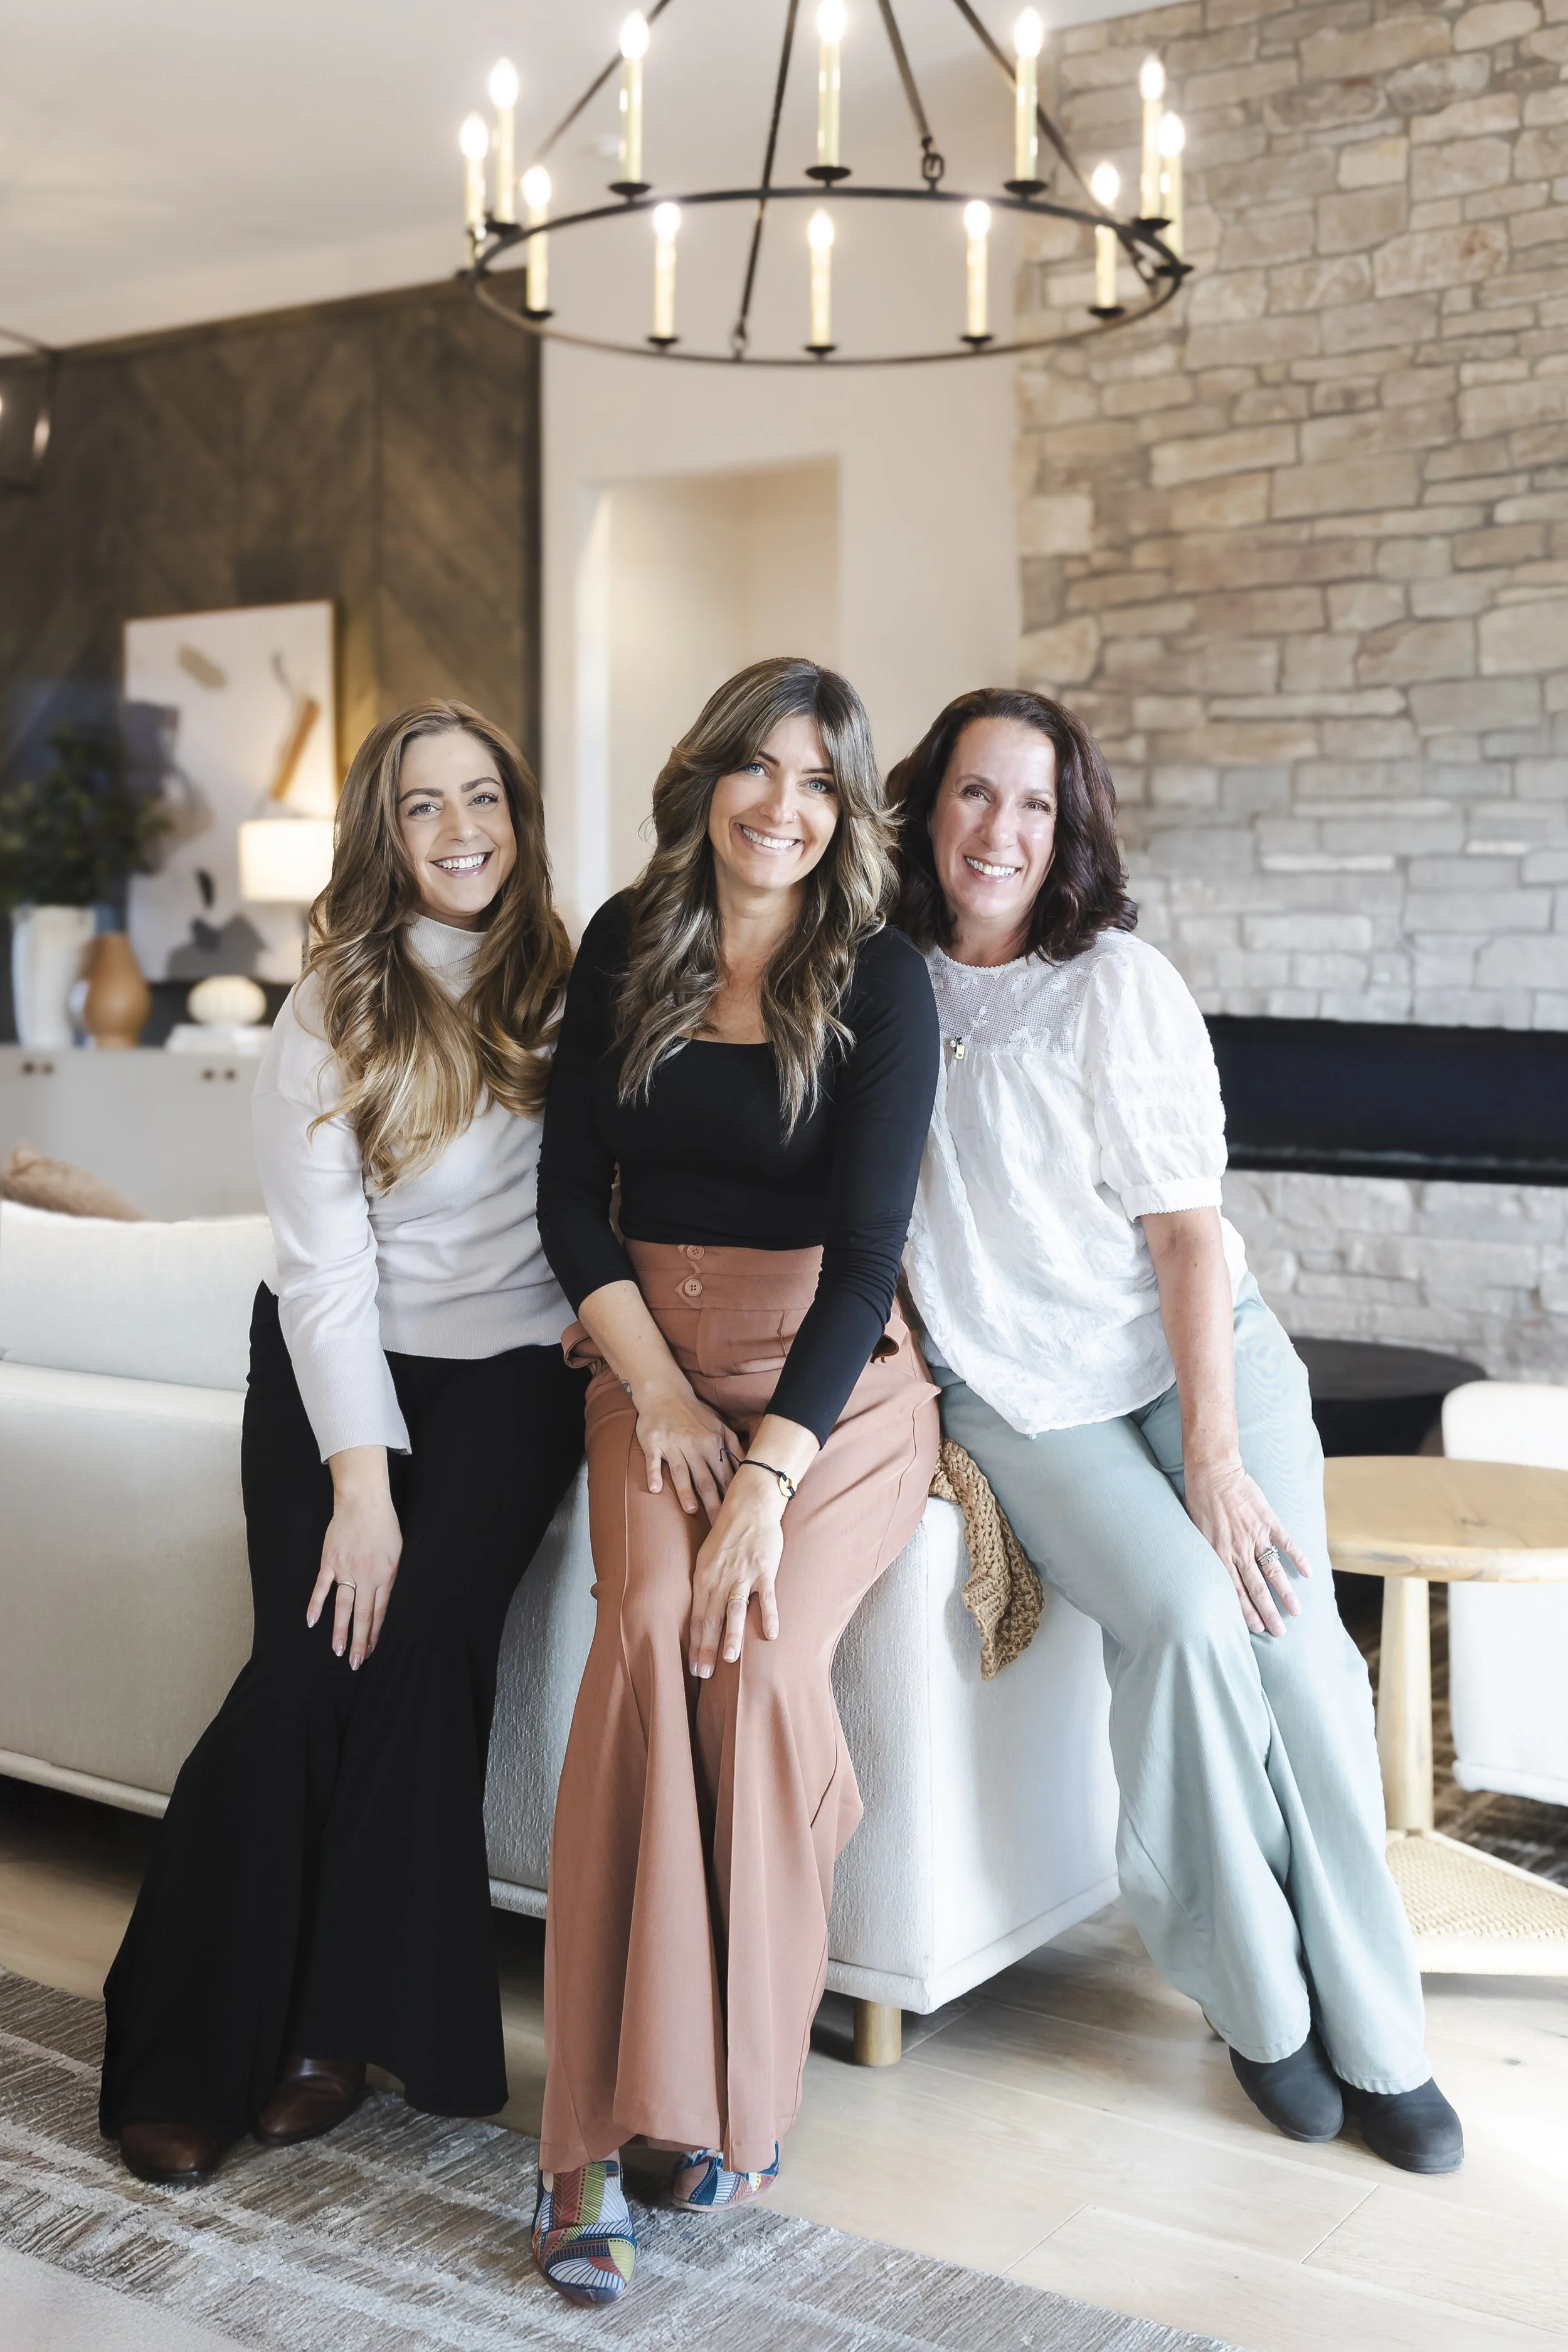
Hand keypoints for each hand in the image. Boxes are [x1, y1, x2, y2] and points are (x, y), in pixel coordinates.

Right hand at [308, 1449, 402, 1669]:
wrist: (363, 1503)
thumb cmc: (384, 1524)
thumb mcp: (397, 1552)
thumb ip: (389, 1575)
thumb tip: (383, 1596)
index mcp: (386, 1576)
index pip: (380, 1612)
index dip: (375, 1633)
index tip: (372, 1650)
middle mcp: (367, 1577)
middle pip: (363, 1616)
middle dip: (360, 1642)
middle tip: (356, 1663)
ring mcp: (346, 1570)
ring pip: (343, 1607)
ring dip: (340, 1631)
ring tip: (339, 1651)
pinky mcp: (329, 1562)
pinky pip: (321, 1587)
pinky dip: (316, 1605)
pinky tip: (312, 1622)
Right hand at [633, 1377, 740, 1521]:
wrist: (665, 1393)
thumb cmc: (695, 1413)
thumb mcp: (720, 1426)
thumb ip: (733, 1448)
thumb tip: (749, 1468)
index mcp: (713, 1444)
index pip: (726, 1476)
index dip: (732, 1496)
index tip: (738, 1516)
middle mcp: (694, 1446)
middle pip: (706, 1479)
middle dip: (714, 1503)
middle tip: (719, 1524)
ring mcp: (673, 1446)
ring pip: (681, 1472)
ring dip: (686, 1491)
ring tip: (691, 1509)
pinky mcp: (653, 1444)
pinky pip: (653, 1461)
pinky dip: (653, 1475)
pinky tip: (655, 1489)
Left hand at [687, 1468, 785, 1677]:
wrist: (749, 1505)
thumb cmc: (727, 1532)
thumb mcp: (706, 1557)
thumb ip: (705, 1584)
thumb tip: (700, 1610)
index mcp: (703, 1577)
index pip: (695, 1617)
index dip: (694, 1644)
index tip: (693, 1668)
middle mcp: (719, 1579)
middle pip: (710, 1619)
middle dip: (705, 1648)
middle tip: (703, 1674)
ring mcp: (742, 1574)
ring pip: (734, 1609)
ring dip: (732, 1635)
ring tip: (729, 1659)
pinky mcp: (764, 1570)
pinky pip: (766, 1596)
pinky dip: (768, 1615)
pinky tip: (771, 1635)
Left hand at [1183, 1457, 1310, 1637]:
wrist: (1212, 1471)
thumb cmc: (1199, 1500)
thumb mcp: (1195, 1532)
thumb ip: (1208, 1553)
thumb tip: (1210, 1572)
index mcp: (1219, 1554)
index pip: (1235, 1591)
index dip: (1247, 1611)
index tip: (1257, 1629)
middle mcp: (1238, 1550)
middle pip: (1257, 1588)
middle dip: (1268, 1612)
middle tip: (1280, 1632)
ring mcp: (1255, 1536)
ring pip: (1273, 1571)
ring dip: (1286, 1593)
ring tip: (1296, 1612)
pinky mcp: (1268, 1520)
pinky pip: (1286, 1542)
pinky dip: (1298, 1557)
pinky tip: (1308, 1572)